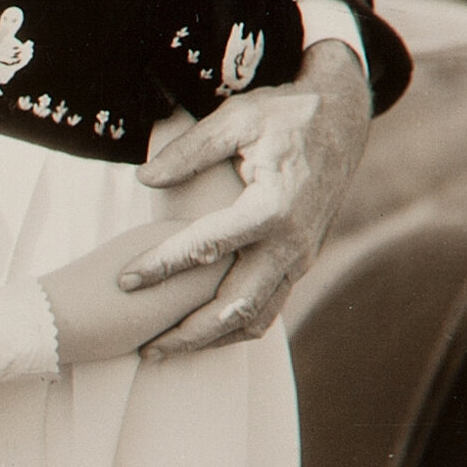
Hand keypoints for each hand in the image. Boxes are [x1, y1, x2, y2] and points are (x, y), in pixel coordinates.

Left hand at [122, 44, 370, 356]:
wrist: (342, 119)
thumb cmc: (284, 114)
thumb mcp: (237, 118)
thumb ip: (190, 150)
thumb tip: (144, 178)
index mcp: (274, 207)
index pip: (207, 247)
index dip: (162, 267)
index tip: (124, 280)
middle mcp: (291, 242)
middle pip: (235, 306)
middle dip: (188, 332)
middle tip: (143, 347)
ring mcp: (299, 258)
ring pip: (255, 318)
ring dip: (210, 341)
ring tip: (163, 351)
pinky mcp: (300, 262)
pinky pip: (269, 309)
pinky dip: (234, 330)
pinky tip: (199, 335)